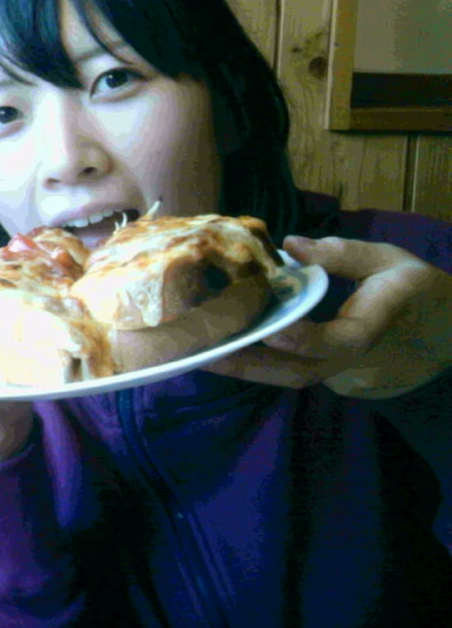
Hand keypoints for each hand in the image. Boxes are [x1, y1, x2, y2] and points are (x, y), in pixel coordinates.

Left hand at [207, 235, 451, 396]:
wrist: (448, 337)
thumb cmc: (416, 292)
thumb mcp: (391, 260)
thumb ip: (343, 253)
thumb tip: (289, 246)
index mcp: (377, 326)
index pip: (339, 342)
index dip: (304, 339)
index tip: (269, 328)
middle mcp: (357, 362)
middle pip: (299, 373)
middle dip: (249, 365)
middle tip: (202, 349)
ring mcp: (346, 379)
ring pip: (291, 378)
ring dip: (246, 366)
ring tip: (200, 348)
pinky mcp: (335, 382)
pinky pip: (295, 372)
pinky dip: (262, 362)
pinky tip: (228, 344)